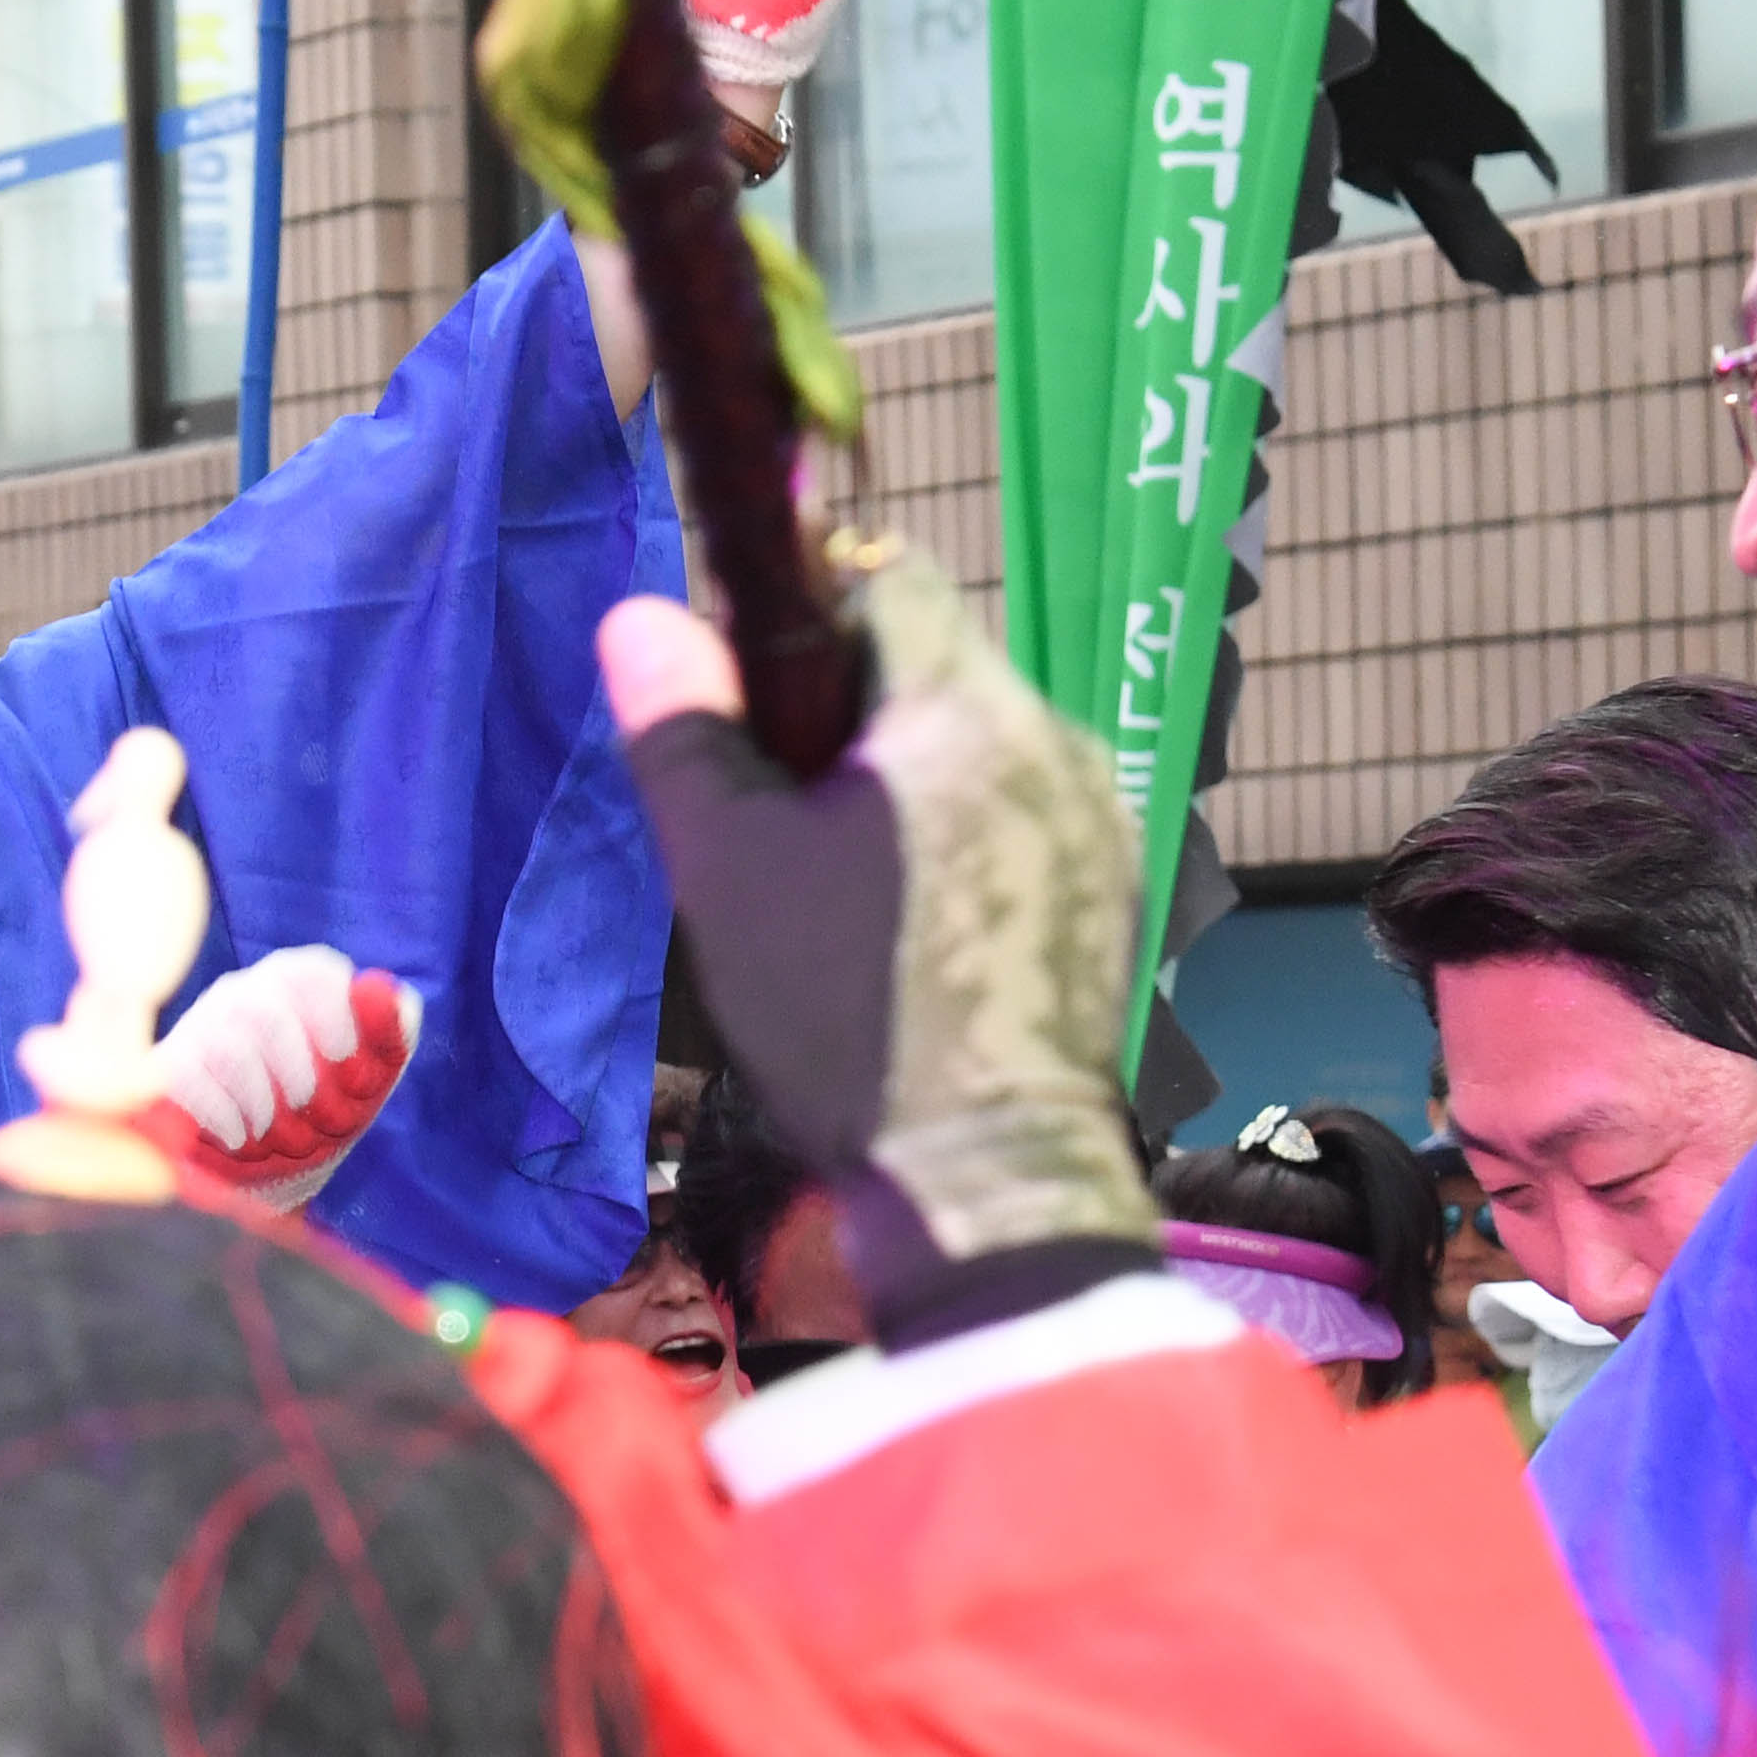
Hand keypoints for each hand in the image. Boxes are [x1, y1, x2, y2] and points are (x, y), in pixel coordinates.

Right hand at [143, 948, 420, 1212]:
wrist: (254, 1153)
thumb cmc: (324, 1102)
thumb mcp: (369, 1073)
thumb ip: (392, 1033)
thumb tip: (393, 999)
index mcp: (299, 981)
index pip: (313, 972)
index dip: (332, 1011)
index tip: (344, 1058)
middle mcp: (247, 991)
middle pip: (268, 1011)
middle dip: (296, 1071)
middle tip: (311, 1109)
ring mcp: (204, 1024)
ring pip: (231, 1048)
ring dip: (261, 1103)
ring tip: (274, 1134)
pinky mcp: (173, 1063)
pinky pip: (193, 1081)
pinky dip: (225, 1118)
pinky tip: (239, 1137)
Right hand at [604, 552, 1157, 1319]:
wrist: (982, 1174)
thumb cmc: (842, 1012)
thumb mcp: (726, 866)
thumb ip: (684, 726)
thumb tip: (642, 614)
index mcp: (965, 708)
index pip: (889, 582)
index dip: (810, 620)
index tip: (760, 709)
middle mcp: (1054, 739)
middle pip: (935, 669)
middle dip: (856, 718)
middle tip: (787, 820)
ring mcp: (1098, 817)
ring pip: (980, 746)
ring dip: (913, 781)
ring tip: (849, 888)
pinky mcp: (1114, 889)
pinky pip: (1022, 817)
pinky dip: (966, 841)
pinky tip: (917, 930)